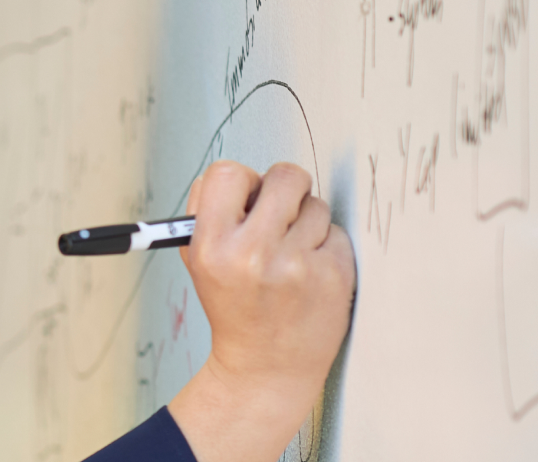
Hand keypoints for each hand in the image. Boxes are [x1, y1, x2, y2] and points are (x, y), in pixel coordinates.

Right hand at [166, 161, 356, 461]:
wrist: (266, 365)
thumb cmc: (234, 308)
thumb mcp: (199, 262)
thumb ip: (211, 214)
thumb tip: (242, 177)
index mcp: (213, 246)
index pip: (228, 172)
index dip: (243, 181)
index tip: (249, 197)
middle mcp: (254, 253)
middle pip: (285, 176)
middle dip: (285, 188)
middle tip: (281, 211)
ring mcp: (298, 264)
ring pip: (316, 204)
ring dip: (307, 221)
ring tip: (292, 253)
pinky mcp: (334, 274)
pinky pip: (337, 232)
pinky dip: (327, 246)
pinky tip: (311, 271)